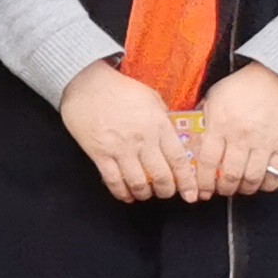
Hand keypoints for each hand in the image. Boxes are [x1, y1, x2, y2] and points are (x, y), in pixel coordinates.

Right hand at [59, 61, 192, 204]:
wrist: (86, 82)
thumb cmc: (119, 87)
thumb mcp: (151, 98)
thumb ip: (163, 119)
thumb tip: (172, 136)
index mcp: (158, 126)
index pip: (178, 160)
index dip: (187, 181)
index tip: (191, 193)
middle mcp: (142, 140)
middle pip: (160, 176)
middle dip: (167, 191)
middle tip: (168, 193)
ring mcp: (119, 148)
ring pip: (138, 182)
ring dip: (145, 193)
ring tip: (146, 194)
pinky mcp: (99, 153)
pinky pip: (112, 179)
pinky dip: (121, 192)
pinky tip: (125, 195)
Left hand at [190, 62, 277, 199]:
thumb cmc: (244, 85)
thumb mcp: (215, 97)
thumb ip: (204, 119)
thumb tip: (193, 136)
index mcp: (220, 125)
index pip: (206, 162)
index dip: (202, 181)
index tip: (202, 190)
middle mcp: (242, 137)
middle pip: (230, 174)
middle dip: (224, 188)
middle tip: (222, 190)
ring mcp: (265, 142)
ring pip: (253, 177)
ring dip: (245, 188)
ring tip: (241, 187)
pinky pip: (277, 172)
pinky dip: (268, 183)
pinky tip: (262, 183)